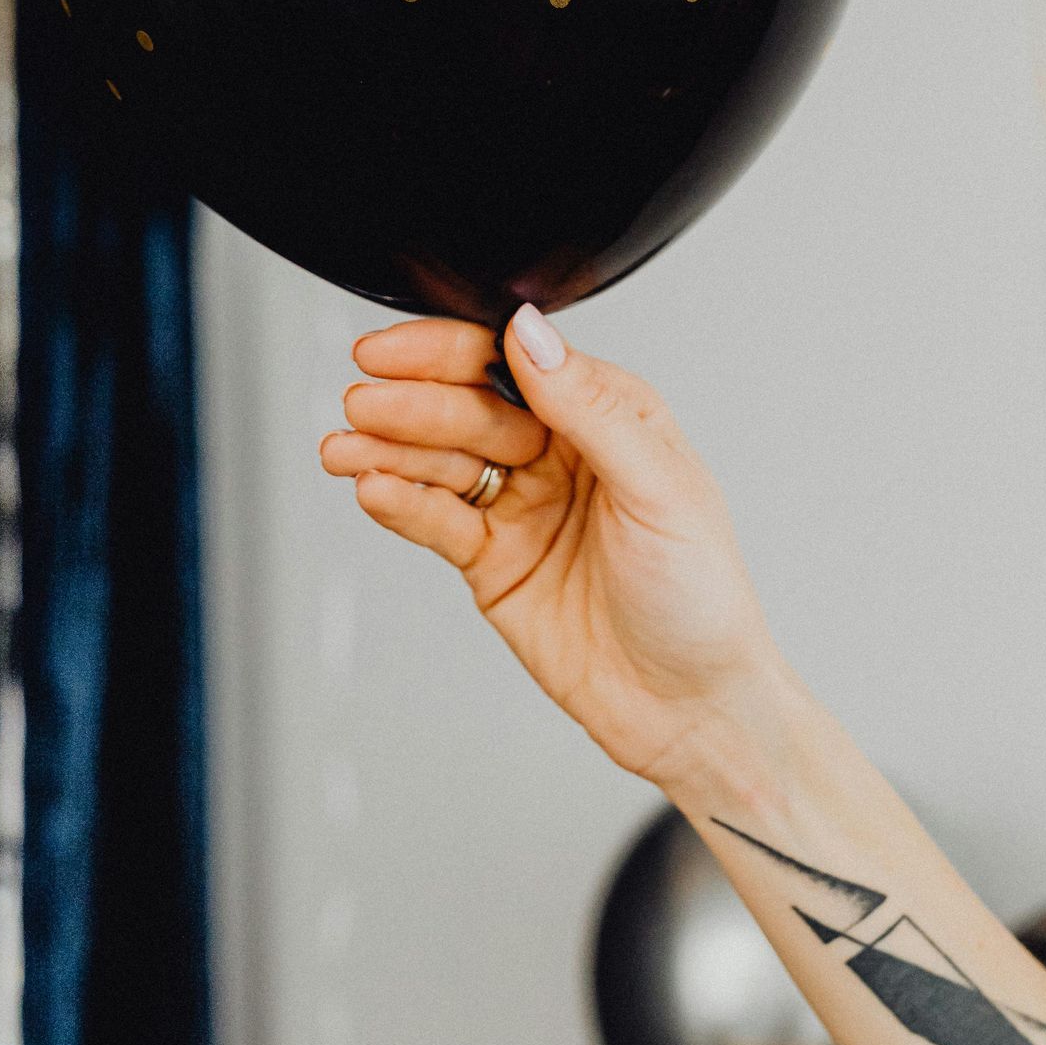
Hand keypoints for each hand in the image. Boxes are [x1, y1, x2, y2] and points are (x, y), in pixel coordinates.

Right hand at [320, 302, 791, 795]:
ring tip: (343, 447)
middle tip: (363, 401)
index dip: (452, 351)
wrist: (691, 711)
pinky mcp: (493, 562)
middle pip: (468, 408)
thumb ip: (592, 409)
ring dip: (388, 449)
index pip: (516, 363)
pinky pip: (437, 521)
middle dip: (411, 402)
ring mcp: (522, 507)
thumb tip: (531, 333)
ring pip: (442, 461)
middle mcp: (559, 453)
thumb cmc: (702, 600)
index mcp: (607, 418)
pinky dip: (401, 503)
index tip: (398, 350)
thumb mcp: (661, 491)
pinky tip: (372, 489)